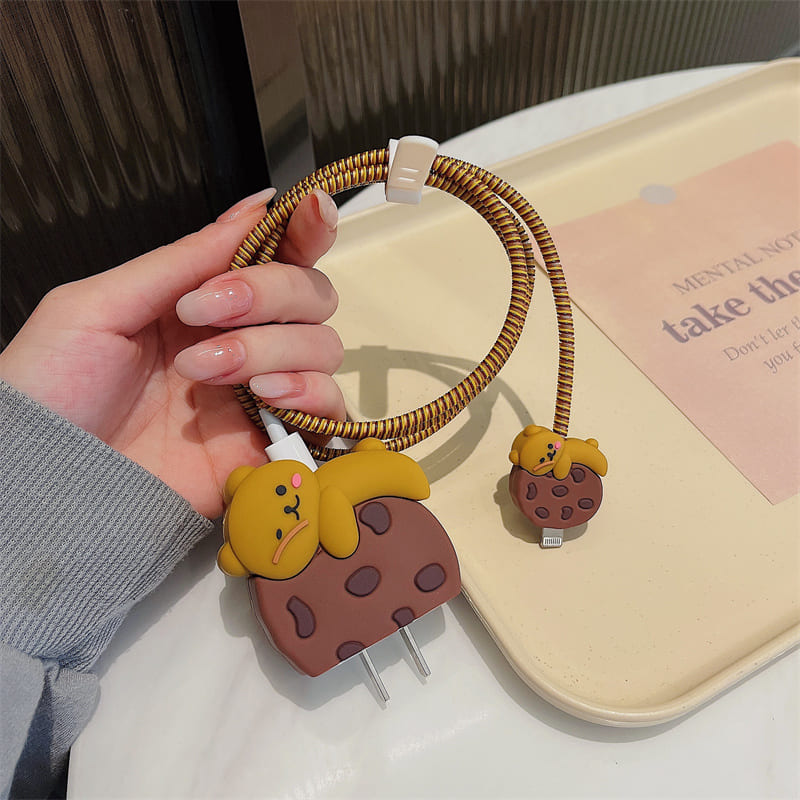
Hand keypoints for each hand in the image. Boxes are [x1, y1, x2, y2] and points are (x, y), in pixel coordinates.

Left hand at [0, 188, 344, 518]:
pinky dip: (309, 391)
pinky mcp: (272, 443)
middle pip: (313, 296)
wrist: (49, 481)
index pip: (277, 256)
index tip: (313, 211)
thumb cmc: (55, 386)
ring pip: (323, 348)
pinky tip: (264, 396)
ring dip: (271, 347)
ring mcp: (261, 392)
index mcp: (203, 300)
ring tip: (205, 371)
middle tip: (206, 313)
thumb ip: (182, 260)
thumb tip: (257, 207)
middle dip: (270, 293)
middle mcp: (244, 340)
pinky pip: (327, 410)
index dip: (305, 231)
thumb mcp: (99, 305)